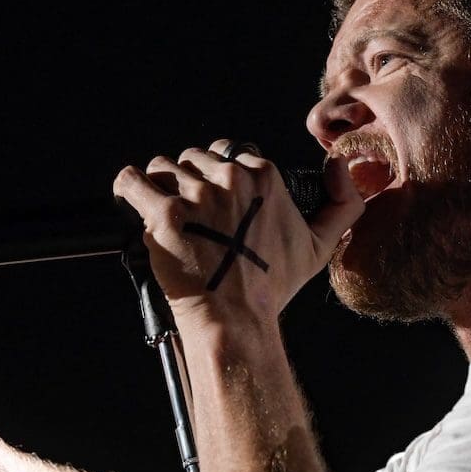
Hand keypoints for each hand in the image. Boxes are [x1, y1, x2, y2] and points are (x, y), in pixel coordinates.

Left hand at [112, 139, 362, 325]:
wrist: (236, 318)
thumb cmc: (271, 286)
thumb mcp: (319, 246)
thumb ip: (342, 205)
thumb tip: (343, 168)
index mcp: (263, 178)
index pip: (225, 153)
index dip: (215, 175)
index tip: (213, 200)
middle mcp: (230, 179)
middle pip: (192, 159)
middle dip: (188, 181)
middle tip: (190, 215)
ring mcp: (195, 195)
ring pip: (162, 168)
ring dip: (159, 186)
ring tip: (163, 213)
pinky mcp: (164, 213)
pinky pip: (133, 181)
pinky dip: (127, 187)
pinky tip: (129, 197)